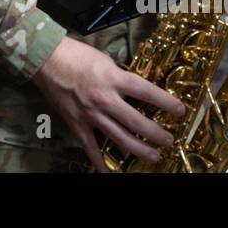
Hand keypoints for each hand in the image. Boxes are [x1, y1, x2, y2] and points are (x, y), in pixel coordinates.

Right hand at [32, 36, 185, 171]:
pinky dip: (99, 162)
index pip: (148, 92)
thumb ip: (120, 77)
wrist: (46, 59)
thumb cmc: (76, 54)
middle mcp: (105, 99)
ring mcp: (91, 114)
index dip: (167, 103)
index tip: (181, 111)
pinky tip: (109, 172)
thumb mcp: (105, 60)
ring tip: (154, 157)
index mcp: (114, 79)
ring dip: (139, 149)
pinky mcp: (77, 123)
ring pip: (119, 138)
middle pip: (137, 122)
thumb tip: (136, 90)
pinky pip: (91, 147)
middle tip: (169, 141)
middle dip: (156, 134)